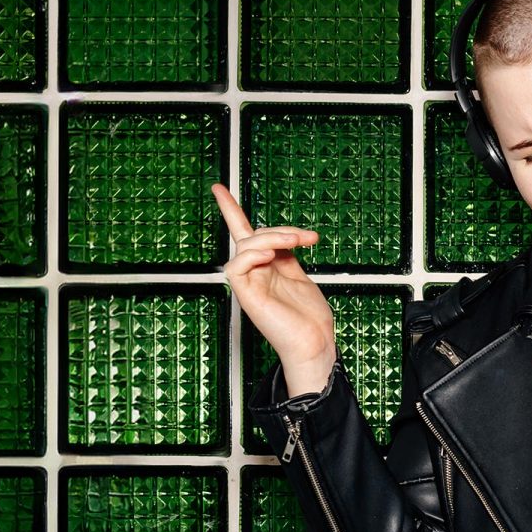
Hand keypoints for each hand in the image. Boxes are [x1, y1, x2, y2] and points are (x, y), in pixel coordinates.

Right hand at [211, 183, 336, 386]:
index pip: (244, 233)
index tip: (218, 188)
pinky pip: (237, 265)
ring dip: (273, 238)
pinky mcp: (245, 294)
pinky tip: (271, 257)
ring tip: (296, 243)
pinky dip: (253, 255)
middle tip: (307, 237)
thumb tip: (284, 236)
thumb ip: (287, 254)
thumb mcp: (300, 275)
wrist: (313, 342)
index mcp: (265, 267)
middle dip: (280, 229)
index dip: (231, 210)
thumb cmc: (309, 318)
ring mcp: (248, 283)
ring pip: (247, 245)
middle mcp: (253, 273)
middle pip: (252, 235)